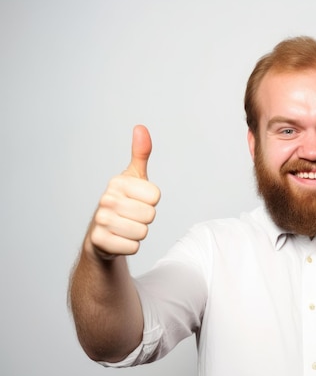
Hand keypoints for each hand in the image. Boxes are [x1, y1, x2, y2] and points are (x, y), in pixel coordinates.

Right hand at [89, 125, 160, 258]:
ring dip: (138, 233)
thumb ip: (140, 154)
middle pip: (150, 215)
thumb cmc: (124, 202)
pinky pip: (133, 247)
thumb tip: (141, 127)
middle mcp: (106, 199)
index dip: (151, 202)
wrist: (102, 233)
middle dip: (145, 219)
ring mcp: (101, 220)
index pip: (156, 196)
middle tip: (131, 216)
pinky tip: (119, 239)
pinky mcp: (100, 241)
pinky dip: (130, 246)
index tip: (138, 200)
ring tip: (125, 227)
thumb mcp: (134, 177)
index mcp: (117, 183)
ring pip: (142, 232)